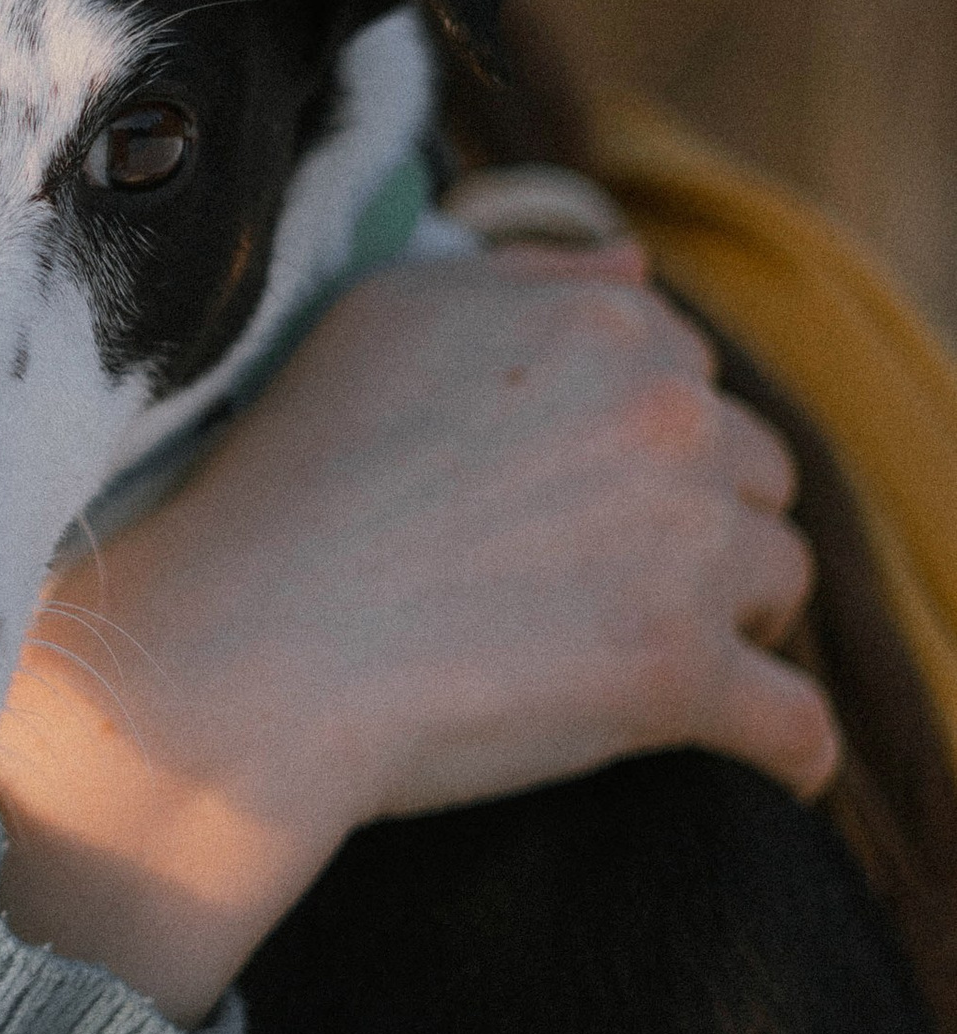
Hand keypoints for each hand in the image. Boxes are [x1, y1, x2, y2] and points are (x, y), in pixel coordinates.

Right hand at [0, 247, 835, 1023]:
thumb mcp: (382, 318)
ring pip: (777, 581)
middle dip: (701, 521)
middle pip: (751, 471)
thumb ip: (527, 280)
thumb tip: (637, 268)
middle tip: (610, 582)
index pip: (689, 376)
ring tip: (655, 662)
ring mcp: (683, 546)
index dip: (640, 442)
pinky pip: (794, 723)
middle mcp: (665, 417)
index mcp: (602, 326)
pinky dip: (789, 748)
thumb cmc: (285, 479)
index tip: (580, 497)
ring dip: (734, 619)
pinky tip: (773, 766)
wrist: (238, 645)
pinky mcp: (680, 675)